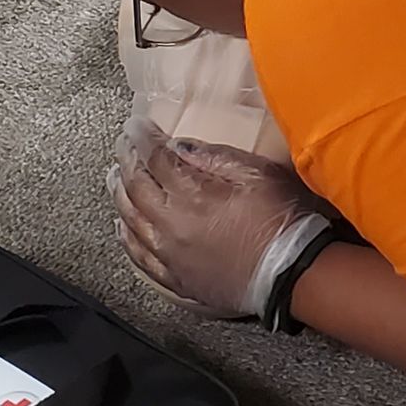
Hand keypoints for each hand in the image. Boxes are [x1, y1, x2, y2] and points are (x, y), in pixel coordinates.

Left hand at [110, 123, 324, 318]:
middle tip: (122, 146)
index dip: (143, 138)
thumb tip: (180, 145)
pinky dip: (126, 240)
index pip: (156, 158)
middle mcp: (172, 225)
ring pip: (131, 221)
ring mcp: (171, 255)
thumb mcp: (256, 173)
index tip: (136, 125)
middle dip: (127, 162)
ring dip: (120, 197)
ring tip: (115, 179)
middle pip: (137, 188)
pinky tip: (122, 229)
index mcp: (192, 194)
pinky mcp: (177, 279)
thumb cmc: (280, 220)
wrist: (291, 274)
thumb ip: (214, 157)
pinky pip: (140, 257)